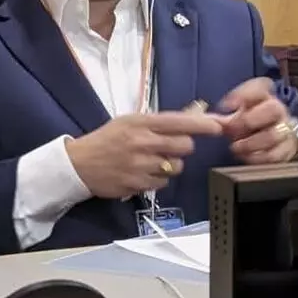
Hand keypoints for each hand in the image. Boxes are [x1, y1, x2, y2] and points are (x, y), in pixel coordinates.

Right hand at [64, 112, 222, 199]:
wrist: (79, 163)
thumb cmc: (107, 139)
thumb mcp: (131, 121)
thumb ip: (160, 121)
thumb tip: (195, 114)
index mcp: (141, 122)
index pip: (179, 121)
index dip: (203, 124)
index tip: (218, 126)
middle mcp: (142, 142)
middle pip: (184, 146)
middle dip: (182, 148)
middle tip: (169, 147)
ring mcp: (140, 165)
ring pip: (176, 167)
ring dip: (171, 165)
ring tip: (153, 161)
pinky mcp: (137, 184)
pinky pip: (163, 182)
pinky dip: (158, 179)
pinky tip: (143, 173)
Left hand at [219, 78, 297, 164]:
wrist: (278, 134)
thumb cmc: (253, 120)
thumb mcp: (238, 113)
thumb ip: (222, 116)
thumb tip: (205, 121)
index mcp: (265, 95)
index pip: (260, 87)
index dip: (242, 94)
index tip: (225, 105)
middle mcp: (279, 109)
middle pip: (273, 109)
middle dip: (248, 121)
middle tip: (231, 130)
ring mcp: (286, 129)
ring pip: (273, 135)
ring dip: (250, 143)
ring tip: (235, 147)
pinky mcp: (287, 149)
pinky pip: (274, 155)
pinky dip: (257, 158)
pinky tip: (245, 156)